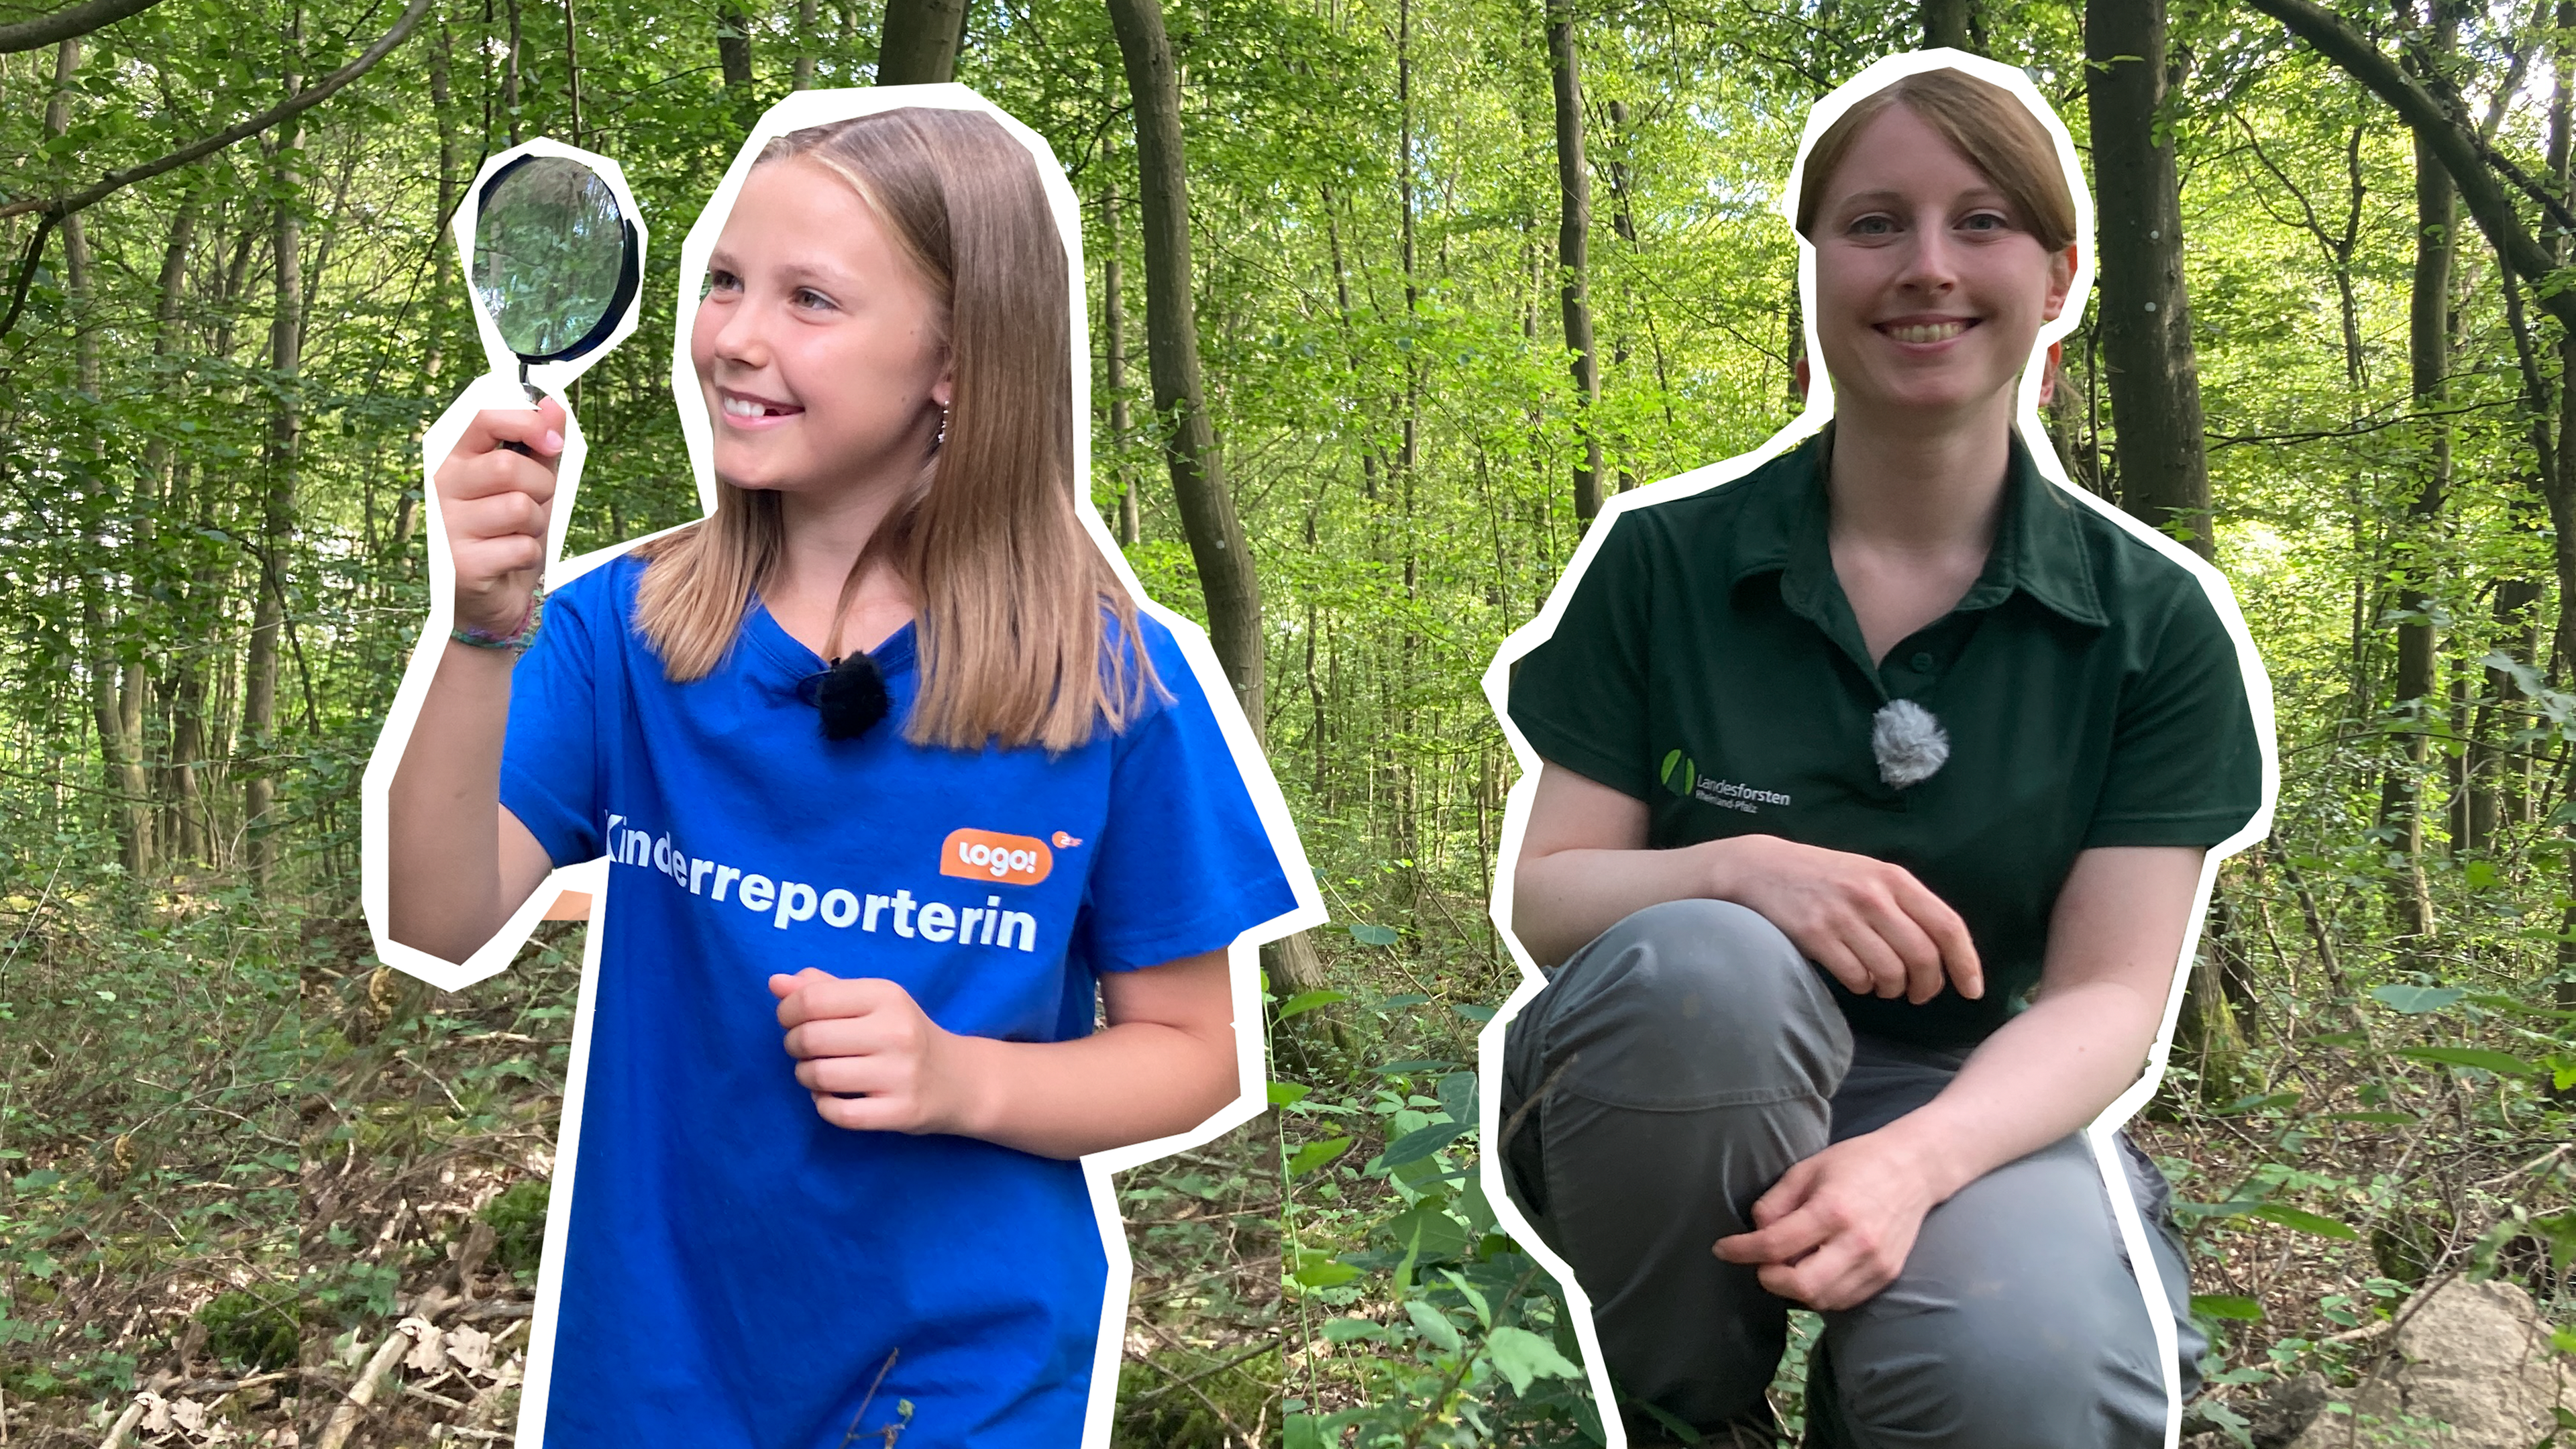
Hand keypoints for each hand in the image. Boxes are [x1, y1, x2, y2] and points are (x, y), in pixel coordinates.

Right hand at [433, 396, 566, 637]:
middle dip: (541, 486)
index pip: (483, 420)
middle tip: (535, 505)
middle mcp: (441, 489)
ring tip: (519, 535)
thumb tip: (553, 407)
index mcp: (454, 460)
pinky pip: (523, 546)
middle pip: (509, 467)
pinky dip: (531, 555)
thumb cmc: (504, 535)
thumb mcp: (527, 487)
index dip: (526, 423)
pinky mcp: (462, 565)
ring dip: (536, 525)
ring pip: (520, 507)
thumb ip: (538, 449)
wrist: (486, 600)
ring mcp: (447, 527)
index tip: (554, 439)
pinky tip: (511, 561)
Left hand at [769, 968, 979, 1134]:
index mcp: (887, 996)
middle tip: (803, 1048)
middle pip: (810, 1038)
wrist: (959, 1080)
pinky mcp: (901, 1112)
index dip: (787, 1011)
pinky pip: (838, 1113)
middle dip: (793, 1045)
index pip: (812, 999)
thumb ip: (824, 988)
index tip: (791, 1019)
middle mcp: (896, 1032)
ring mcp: (901, 1074)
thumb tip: (776, 983)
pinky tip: (832, 1096)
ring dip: (806, 1076)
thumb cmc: (903, 1034)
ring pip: (819, 1076)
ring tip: (817, 1072)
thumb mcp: (873, 1001)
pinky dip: (823, 1105)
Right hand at [1707, 835, 1981, 1002]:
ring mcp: (1843, 915)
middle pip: (1922, 957)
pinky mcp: (1815, 935)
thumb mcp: (1870, 875)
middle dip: (1927, 986)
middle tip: (1919, 994)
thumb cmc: (1825, 877)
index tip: (1972, 991)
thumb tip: (1945, 949)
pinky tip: (1856, 978)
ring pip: (1890, 972)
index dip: (1966, 963)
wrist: (1763, 868)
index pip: (1947, 926)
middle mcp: (1873, 895)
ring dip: (1892, 989)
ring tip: (1884, 985)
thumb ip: (1906, 904)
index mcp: (1894, 879)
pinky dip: (1862, 987)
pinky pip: (1856, 978)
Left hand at [1711, 1130, 1942, 1310]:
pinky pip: (1844, 1300)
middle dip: (1770, 1278)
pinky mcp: (1887, 1275)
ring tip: (1786, 1265)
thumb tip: (1756, 1232)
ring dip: (1794, 1290)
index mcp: (1832, 1209)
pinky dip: (1820, 1294)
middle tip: (1761, 1262)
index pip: (1776, 1244)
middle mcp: (1856, 1242)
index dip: (1742, 1250)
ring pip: (1822, 1300)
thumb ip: (1776, 1202)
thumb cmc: (1856, 1162)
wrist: (1915, 1169)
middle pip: (1800, 1286)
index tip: (1722, 1249)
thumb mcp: (1807, 1169)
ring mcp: (1875, 1264)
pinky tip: (1812, 1272)